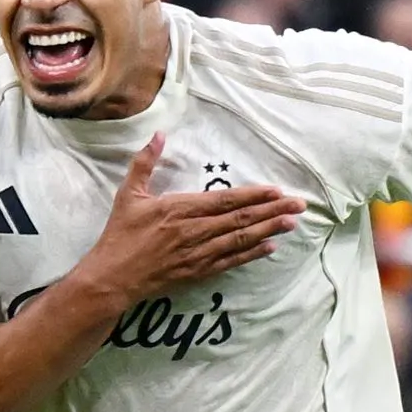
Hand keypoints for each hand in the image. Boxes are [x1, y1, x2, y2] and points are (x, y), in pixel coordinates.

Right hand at [78, 134, 303, 301]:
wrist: (112, 277)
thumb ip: (145, 162)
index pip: (225, 200)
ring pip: (240, 239)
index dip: (253, 196)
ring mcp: (198, 253)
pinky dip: (251, 254)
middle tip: (299, 205)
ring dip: (269, 230)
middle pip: (241, 219)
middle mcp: (194, 231)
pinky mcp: (197, 272)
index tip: (276, 190)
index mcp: (180, 209)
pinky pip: (231, 261)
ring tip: (291, 222)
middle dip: (272, 211)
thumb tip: (159, 134)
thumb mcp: (129, 194)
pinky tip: (269, 247)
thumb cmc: (120, 234)